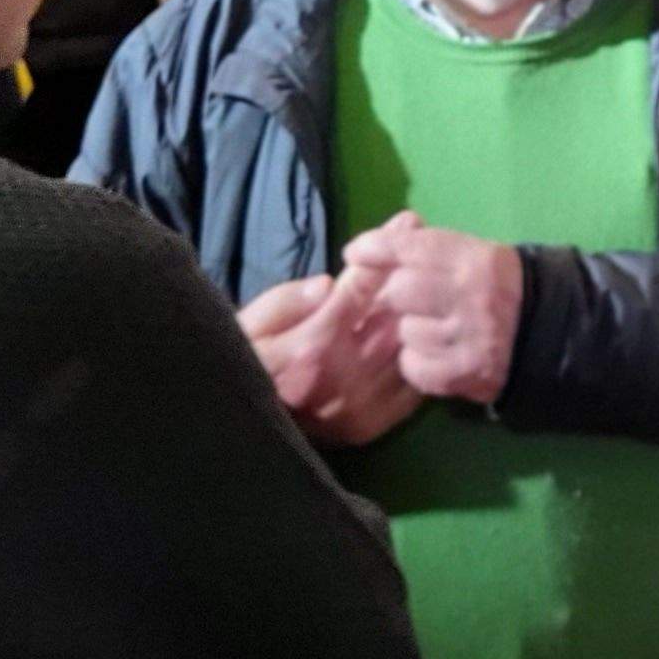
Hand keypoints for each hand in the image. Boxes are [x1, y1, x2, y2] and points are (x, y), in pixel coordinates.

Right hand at [240, 272, 420, 447]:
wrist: (242, 429)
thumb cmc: (246, 364)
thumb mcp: (251, 325)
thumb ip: (288, 301)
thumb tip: (329, 284)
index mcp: (314, 345)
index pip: (362, 290)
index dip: (384, 254)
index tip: (401, 229)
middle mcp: (345, 376)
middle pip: (397, 316)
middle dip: (408, 285)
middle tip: (415, 263)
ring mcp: (363, 405)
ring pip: (410, 348)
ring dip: (416, 320)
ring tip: (417, 299)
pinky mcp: (372, 425)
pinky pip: (413, 384)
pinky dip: (417, 358)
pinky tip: (411, 341)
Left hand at [344, 211, 527, 404]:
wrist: (548, 333)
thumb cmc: (499, 287)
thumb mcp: (474, 255)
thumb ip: (428, 249)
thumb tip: (373, 245)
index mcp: (474, 260)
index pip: (412, 247)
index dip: (376, 247)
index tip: (355, 252)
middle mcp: (470, 296)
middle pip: (400, 289)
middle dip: (393, 294)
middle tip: (400, 300)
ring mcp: (467, 338)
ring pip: (405, 330)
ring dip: (408, 330)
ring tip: (428, 329)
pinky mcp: (463, 374)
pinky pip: (414, 365)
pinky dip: (416, 361)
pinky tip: (432, 354)